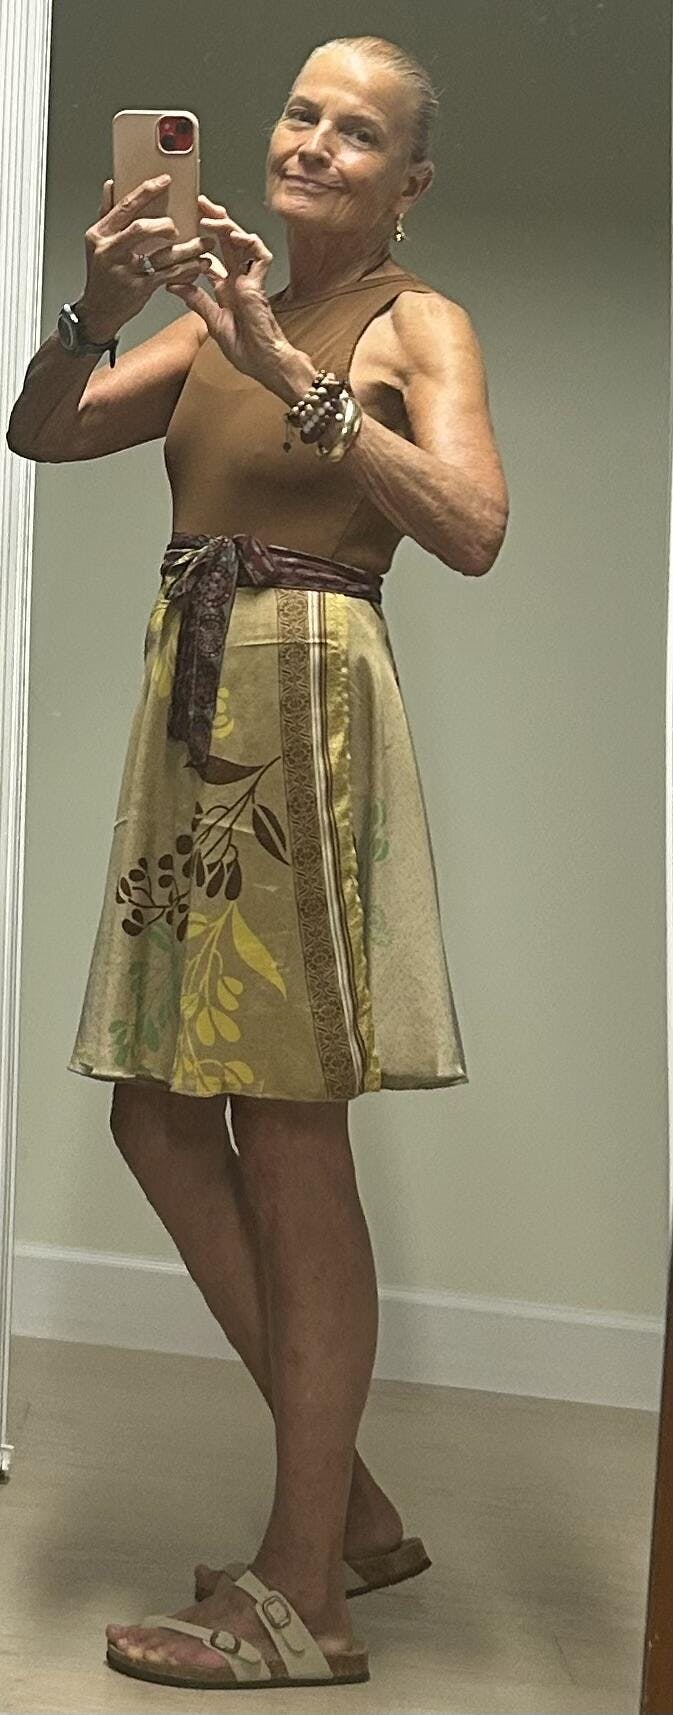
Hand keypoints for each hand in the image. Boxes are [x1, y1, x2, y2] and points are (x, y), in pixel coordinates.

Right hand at [79, 175, 211, 341]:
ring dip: (187, 249)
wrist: (98, 311)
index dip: (147, 191)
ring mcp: (125, 271)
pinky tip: (198, 265)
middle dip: (164, 225)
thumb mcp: (97, 243)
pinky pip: (169, 275)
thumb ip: (106, 214)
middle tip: (177, 227)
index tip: (165, 181)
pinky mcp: (140, 288)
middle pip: (141, 229)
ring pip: (161, 254)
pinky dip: (187, 269)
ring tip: (204, 244)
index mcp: (100, 234)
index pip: (125, 207)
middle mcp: (110, 251)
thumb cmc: (101, 275)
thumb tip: (112, 185)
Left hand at [165, 195, 297, 393]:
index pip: (213, 258)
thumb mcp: (212, 322)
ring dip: (227, 227)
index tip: (184, 228)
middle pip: (227, 243)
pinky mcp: (261, 284)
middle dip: (215, 221)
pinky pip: (259, 255)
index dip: (200, 243)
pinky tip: (234, 235)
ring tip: (210, 215)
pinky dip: (249, 243)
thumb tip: (173, 284)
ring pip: (242, 243)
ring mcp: (251, 280)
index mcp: (227, 289)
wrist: (264, 363)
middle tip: (199, 202)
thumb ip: (197, 301)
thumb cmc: (246, 349)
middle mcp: (239, 280)